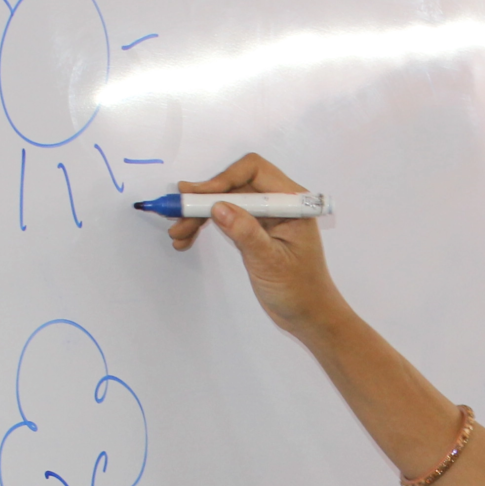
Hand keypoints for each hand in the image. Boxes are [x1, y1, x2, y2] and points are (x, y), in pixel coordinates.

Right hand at [165, 153, 352, 346]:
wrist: (308, 314)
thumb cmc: (299, 289)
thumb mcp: (271, 261)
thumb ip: (246, 233)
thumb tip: (218, 207)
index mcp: (291, 202)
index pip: (253, 170)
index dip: (223, 179)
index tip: (198, 197)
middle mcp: (277, 202)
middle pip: (234, 185)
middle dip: (204, 198)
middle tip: (176, 214)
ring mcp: (264, 216)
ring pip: (226, 202)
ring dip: (199, 214)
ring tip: (177, 233)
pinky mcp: (254, 230)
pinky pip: (226, 219)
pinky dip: (206, 226)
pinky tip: (187, 238)